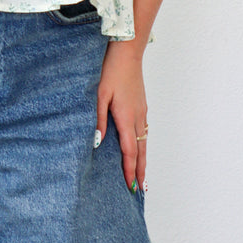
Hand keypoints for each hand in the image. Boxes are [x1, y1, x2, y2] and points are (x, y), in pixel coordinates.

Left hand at [96, 43, 147, 191]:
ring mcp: (142, 112)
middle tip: (140, 190)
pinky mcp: (142, 106)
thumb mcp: (99, 94)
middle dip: (140, 172)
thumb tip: (98, 143)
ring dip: (143, 161)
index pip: (130, 151)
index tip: (130, 187)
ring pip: (144, 142)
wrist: (127, 52)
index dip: (130, 171)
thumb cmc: (110, 71)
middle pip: (141, 151)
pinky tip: (140, 149)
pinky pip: (144, 132)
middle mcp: (138, 117)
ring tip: (142, 176)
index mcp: (126, 117)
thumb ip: (98, 120)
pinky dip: (143, 146)